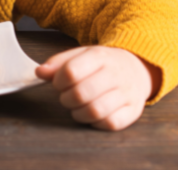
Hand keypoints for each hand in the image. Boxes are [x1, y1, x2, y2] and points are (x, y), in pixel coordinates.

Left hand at [35, 46, 159, 130]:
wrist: (137, 68)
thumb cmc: (103, 64)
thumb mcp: (81, 54)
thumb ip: (59, 63)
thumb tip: (39, 72)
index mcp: (100, 56)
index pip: (71, 71)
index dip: (58, 81)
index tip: (58, 83)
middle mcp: (115, 74)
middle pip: (81, 93)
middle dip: (66, 99)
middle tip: (67, 97)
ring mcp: (127, 93)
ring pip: (95, 111)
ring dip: (78, 113)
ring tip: (77, 107)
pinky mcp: (133, 111)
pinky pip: (111, 123)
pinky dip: (96, 123)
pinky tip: (92, 115)